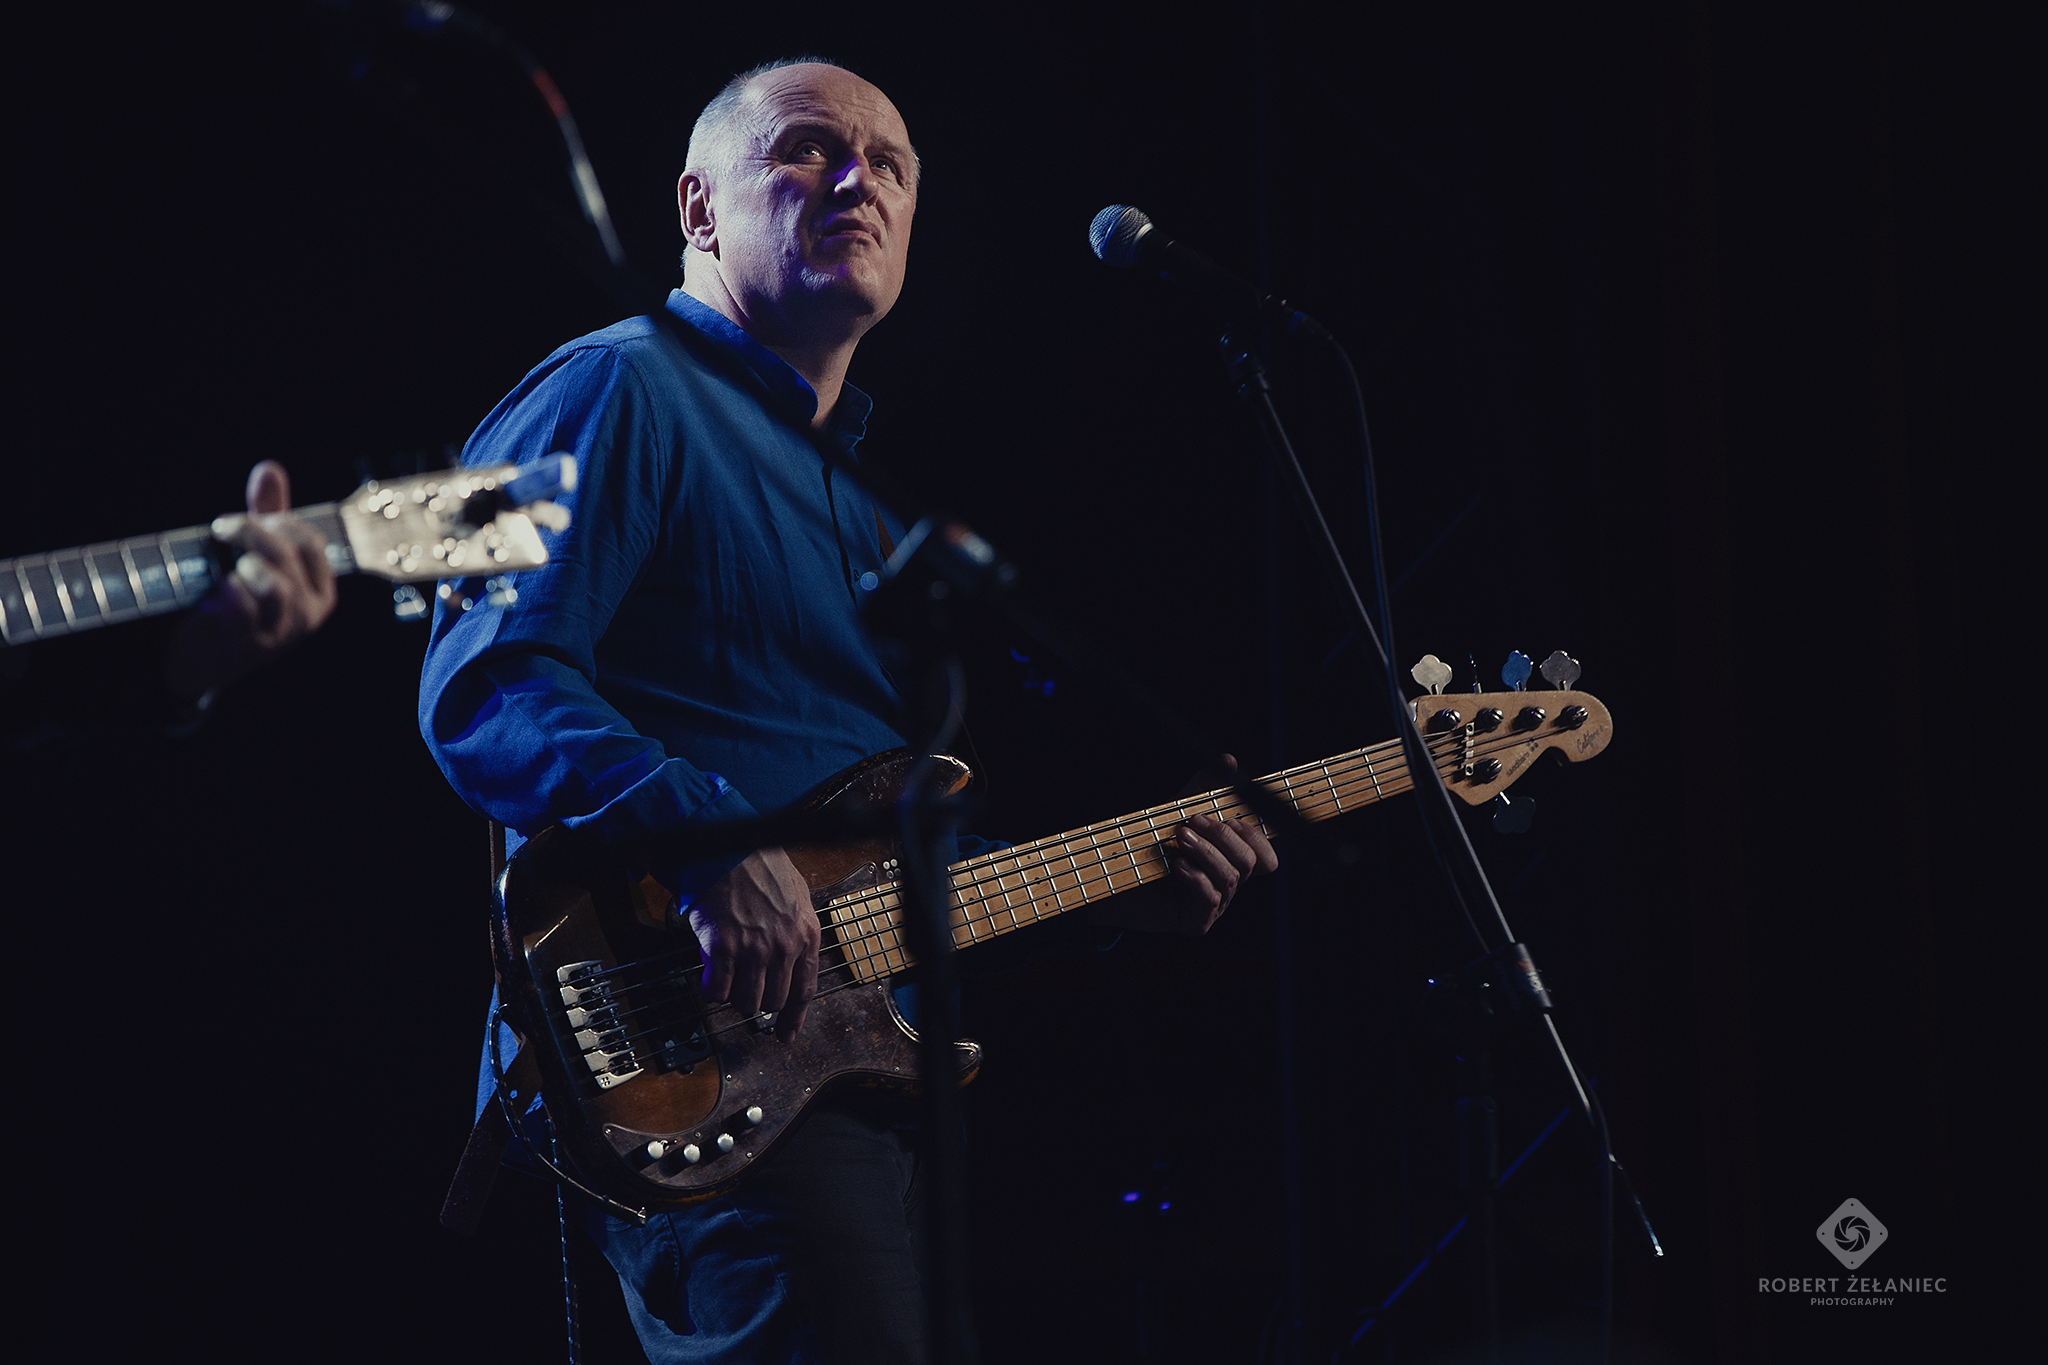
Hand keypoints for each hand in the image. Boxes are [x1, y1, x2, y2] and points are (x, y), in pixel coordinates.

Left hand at [164, 461, 338, 699]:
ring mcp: (283, 631)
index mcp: (319, 589)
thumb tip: (270, 469)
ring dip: (245, 564)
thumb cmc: (237, 602)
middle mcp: (309, 612)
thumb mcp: (257, 557)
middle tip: (222, 527)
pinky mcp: (251, 645)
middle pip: (288, 555)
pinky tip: (218, 589)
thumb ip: (268, 514)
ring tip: (226, 567)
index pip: (310, 543)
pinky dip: (229, 591)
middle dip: (252, 532)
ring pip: (274, 584)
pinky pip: (243, 609)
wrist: (203, 659)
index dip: (278, 522)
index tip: (246, 517)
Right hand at [686, 847, 819, 1038]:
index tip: (785, 1034)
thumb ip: (795, 932)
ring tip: (727, 976)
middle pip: (773, 1001)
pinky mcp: (723, 948)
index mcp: (806, 935)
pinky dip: (712, 988)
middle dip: (758, 1001)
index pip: (804, 990)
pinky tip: (710, 974)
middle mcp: (784, 947)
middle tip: (744, 989)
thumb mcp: (796, 898)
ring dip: (734, 995)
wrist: (729, 849)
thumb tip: (788, 964)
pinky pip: (717, 989)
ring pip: (746, 1002)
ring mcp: (754, 949)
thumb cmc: (761, 867)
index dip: (794, 1017)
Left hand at [1095, 755, 1278, 934]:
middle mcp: (1228, 883)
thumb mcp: (1179, 808)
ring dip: (1207, 852)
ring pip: (1231, 877)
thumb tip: (1229, 761)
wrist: (1112, 876)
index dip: (1259, 836)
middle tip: (1193, 821)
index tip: (1233, 816)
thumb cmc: (1150, 843)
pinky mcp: (1196, 921)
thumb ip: (1205, 786)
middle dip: (1223, 836)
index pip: (1265, 855)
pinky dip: (1196, 877)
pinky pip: (1210, 899)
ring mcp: (1215, 905)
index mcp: (1231, 860)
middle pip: (1250, 861)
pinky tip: (1177, 865)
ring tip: (1179, 837)